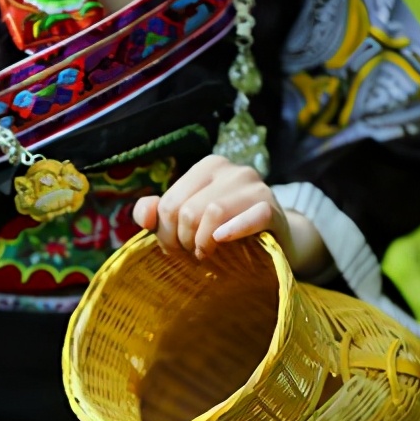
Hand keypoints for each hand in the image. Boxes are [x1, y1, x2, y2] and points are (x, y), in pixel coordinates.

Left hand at [132, 155, 327, 276]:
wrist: (274, 241)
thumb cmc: (226, 231)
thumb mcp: (187, 221)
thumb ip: (158, 214)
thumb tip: (146, 214)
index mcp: (208, 167)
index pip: (169, 203)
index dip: (166, 233)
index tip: (178, 248)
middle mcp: (232, 170)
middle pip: (187, 210)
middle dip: (184, 241)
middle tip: (194, 253)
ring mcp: (255, 186)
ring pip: (213, 211)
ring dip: (204, 242)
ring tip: (209, 253)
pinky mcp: (273, 209)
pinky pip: (252, 216)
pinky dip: (234, 230)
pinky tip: (223, 240)